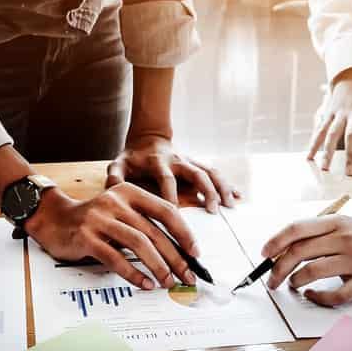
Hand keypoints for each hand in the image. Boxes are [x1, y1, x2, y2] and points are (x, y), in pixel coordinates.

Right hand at [26, 184, 199, 289]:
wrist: (54, 218)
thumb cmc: (94, 219)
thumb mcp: (121, 212)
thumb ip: (144, 224)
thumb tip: (178, 252)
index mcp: (130, 192)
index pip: (166, 211)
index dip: (184, 233)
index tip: (195, 253)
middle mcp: (116, 202)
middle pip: (154, 232)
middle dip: (175, 258)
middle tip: (186, 276)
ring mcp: (100, 219)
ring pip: (138, 244)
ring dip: (158, 266)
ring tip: (168, 282)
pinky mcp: (86, 237)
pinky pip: (115, 258)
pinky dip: (133, 273)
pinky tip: (144, 283)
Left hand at [106, 134, 239, 212]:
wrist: (148, 138)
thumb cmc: (132, 157)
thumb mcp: (118, 164)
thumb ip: (114, 177)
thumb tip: (112, 192)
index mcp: (158, 162)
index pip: (166, 179)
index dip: (171, 194)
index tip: (175, 212)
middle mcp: (178, 160)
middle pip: (196, 173)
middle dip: (206, 191)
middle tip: (213, 211)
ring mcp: (190, 161)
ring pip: (210, 172)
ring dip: (221, 188)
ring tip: (230, 206)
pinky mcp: (198, 164)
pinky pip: (216, 172)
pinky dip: (228, 184)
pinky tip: (239, 196)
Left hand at [262, 214, 351, 305]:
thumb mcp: (341, 224)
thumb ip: (315, 233)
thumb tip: (281, 249)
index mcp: (334, 223)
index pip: (297, 229)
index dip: (276, 241)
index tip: (264, 254)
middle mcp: (343, 239)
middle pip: (300, 252)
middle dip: (279, 268)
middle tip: (272, 280)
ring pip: (314, 271)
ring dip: (296, 281)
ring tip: (293, 285)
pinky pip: (337, 294)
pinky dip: (319, 297)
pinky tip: (312, 295)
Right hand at [308, 66, 351, 175]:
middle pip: (351, 136)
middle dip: (350, 155)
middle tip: (349, 173)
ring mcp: (340, 113)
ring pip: (332, 133)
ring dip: (327, 151)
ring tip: (324, 168)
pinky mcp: (329, 112)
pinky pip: (320, 129)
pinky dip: (314, 143)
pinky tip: (309, 156)